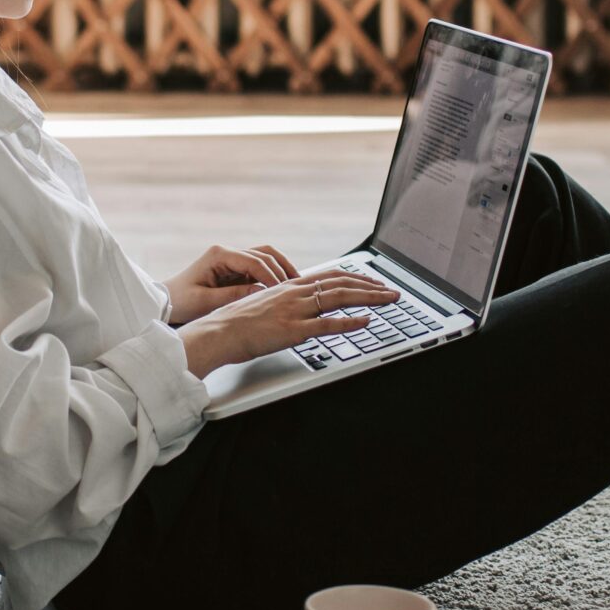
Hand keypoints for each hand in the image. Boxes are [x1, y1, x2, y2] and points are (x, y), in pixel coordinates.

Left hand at [164, 243, 298, 324]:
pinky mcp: (234, 270)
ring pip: (265, 258)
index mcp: (219, 256)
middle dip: (281, 270)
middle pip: (264, 254)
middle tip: (295, 287)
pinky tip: (283, 288)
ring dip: (280, 269)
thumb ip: (233, 296)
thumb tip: (261, 291)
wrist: (165, 302)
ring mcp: (232, 260)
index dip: (271, 275)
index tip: (283, 290)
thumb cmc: (181, 301)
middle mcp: (227, 253)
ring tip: (295, 285)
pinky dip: (272, 275)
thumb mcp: (206, 302)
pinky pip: (259, 268)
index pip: (253, 261)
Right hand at [178, 268, 401, 377]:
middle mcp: (294, 294)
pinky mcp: (292, 330)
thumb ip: (283, 304)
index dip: (355, 277)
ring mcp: (294, 311)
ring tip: (390, 300)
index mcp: (288, 287)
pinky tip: (366, 322)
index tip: (373, 281)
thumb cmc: (235, 324)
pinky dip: (350, 322)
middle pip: (341, 283)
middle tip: (392, 291)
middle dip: (371, 286)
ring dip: (370, 298)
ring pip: (339, 299)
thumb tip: (300, 307)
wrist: (217, 333)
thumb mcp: (263, 306)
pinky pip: (326, 325)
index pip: (330, 276)